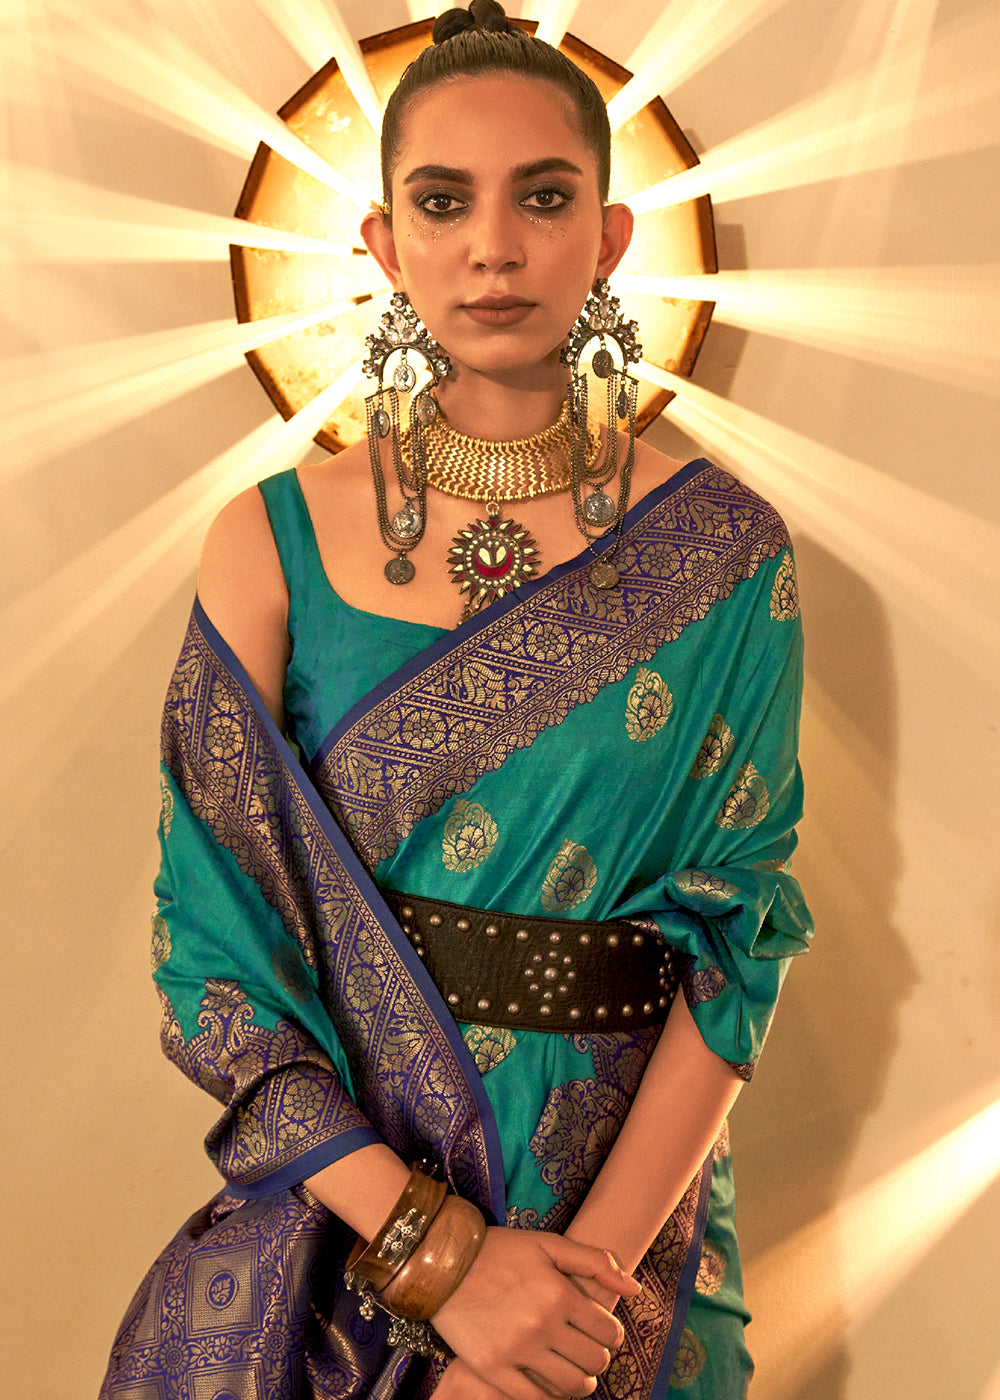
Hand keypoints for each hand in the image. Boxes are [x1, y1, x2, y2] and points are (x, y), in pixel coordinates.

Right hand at [432, 1227, 639, 1399]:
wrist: (444, 1264)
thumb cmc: (500, 1251)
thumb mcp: (549, 1244)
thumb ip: (595, 1261)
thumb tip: (634, 1288)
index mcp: (559, 1294)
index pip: (609, 1332)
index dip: (611, 1334)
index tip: (600, 1331)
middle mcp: (543, 1325)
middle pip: (594, 1362)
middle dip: (598, 1358)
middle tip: (586, 1351)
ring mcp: (518, 1351)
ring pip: (571, 1385)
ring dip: (580, 1381)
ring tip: (572, 1369)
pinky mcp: (494, 1369)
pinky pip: (536, 1399)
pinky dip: (551, 1396)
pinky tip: (549, 1382)